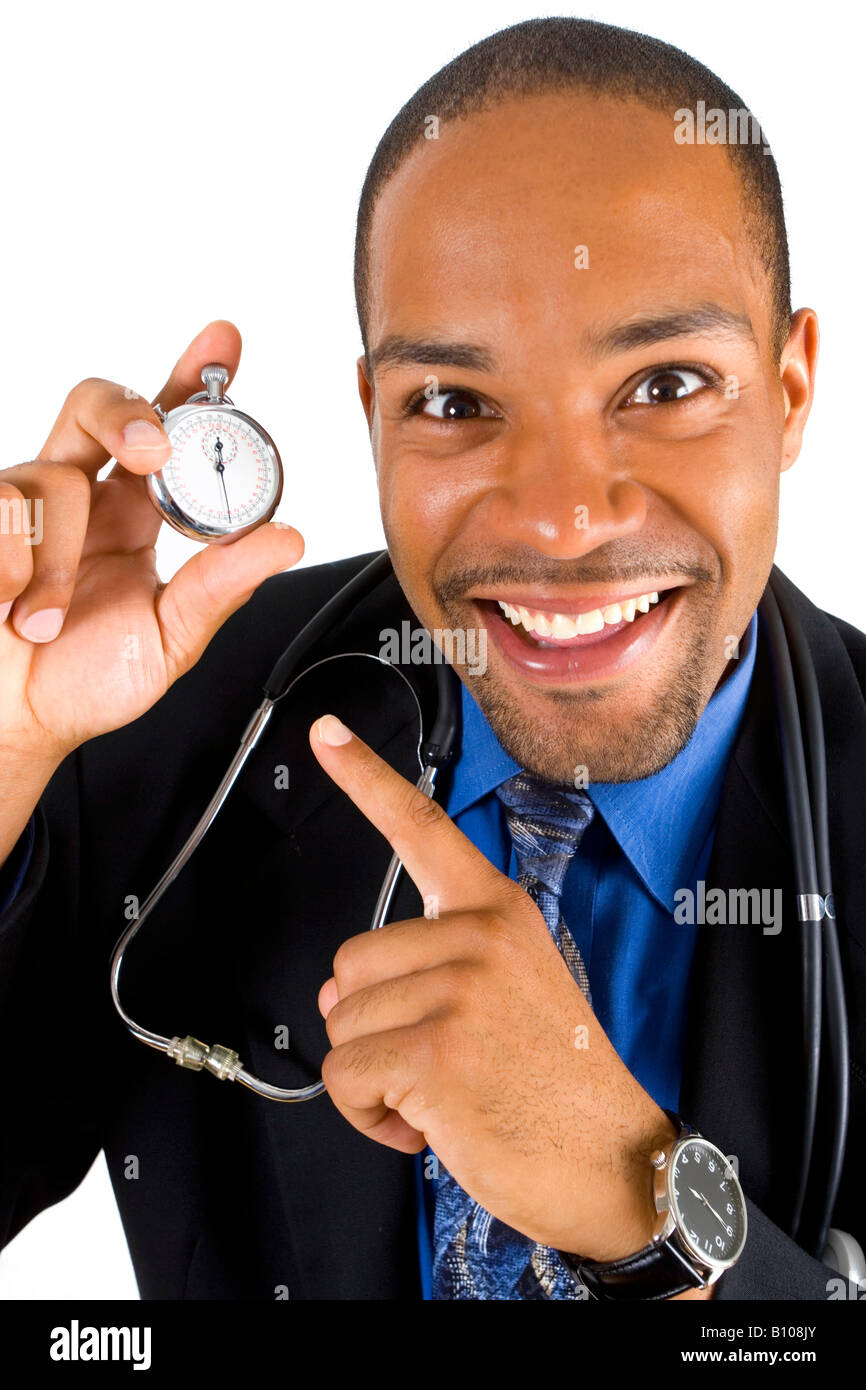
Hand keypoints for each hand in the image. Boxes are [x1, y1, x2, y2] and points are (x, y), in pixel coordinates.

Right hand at [0, 320, 303, 770]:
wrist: (12, 724)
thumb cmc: (84, 682)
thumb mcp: (169, 640)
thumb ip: (220, 587)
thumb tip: (285, 540)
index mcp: (134, 515)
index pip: (166, 429)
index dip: (192, 379)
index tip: (223, 342)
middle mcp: (81, 496)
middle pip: (98, 404)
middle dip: (129, 414)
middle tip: (150, 452)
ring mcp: (23, 505)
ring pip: (50, 475)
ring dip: (55, 557)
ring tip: (45, 619)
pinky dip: (11, 565)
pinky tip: (9, 606)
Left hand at [310, 711, 683, 1265]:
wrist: (613, 1161)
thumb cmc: (556, 1082)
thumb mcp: (510, 991)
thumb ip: (428, 969)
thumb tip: (337, 997)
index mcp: (497, 910)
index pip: (422, 829)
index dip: (365, 778)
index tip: (326, 733)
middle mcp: (477, 935)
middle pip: (348, 964)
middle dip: (374, 1026)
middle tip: (443, 1060)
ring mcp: (458, 989)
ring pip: (341, 1024)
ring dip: (374, 1077)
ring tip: (445, 1092)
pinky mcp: (436, 1051)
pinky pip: (344, 1077)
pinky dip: (369, 1116)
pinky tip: (428, 1123)